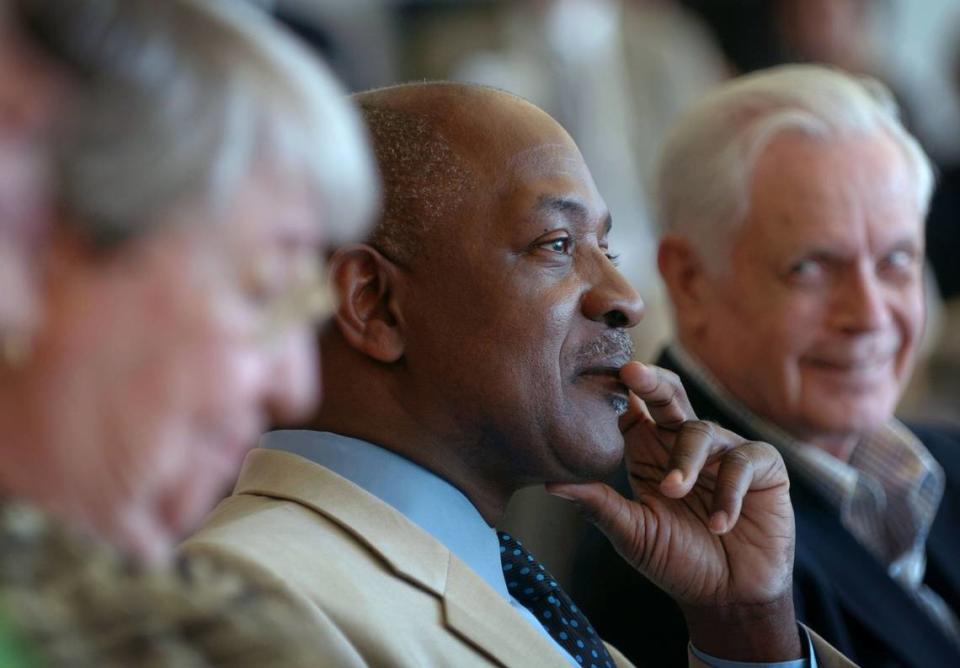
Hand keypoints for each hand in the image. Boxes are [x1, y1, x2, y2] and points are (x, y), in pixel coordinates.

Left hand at [548, 362, 800, 660]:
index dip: (616, 393)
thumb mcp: (631, 533)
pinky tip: (719, 524)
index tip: (593, 377)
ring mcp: (724, 452)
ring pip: (700, 431)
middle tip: (630, 372)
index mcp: (649, 452)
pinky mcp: (763, 467)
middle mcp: (685, 444)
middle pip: (667, 394)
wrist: (730, 598)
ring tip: (672, 492)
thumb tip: (549, 482)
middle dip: (650, 380)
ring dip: (684, 462)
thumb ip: (597, 504)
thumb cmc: (677, 561)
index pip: (630, 409)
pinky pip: (742, 461)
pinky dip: (728, 491)